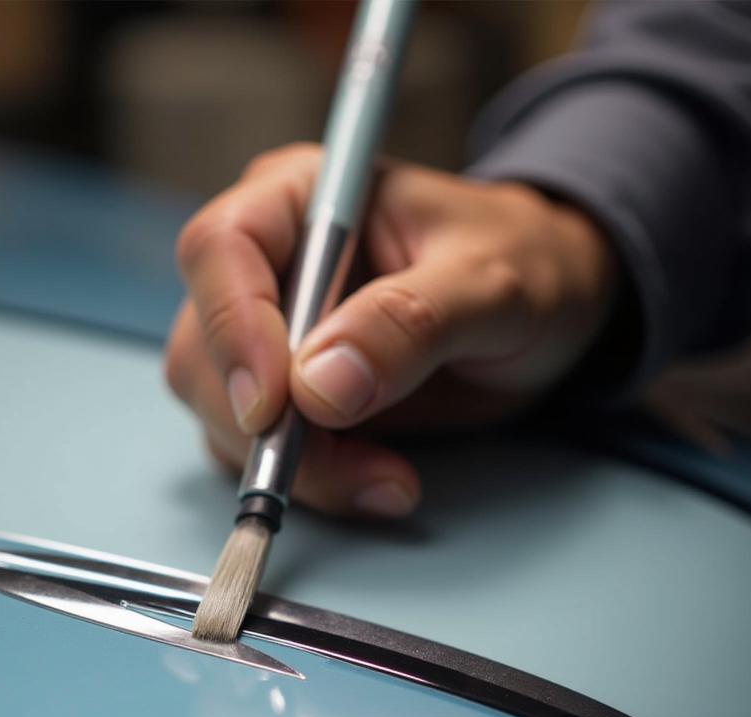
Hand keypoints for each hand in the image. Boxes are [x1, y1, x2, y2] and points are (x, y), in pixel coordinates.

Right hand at [166, 144, 617, 517]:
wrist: (546, 309)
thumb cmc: (525, 265)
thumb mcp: (491, 282)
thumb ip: (410, 322)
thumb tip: (319, 386)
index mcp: (301, 199)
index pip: (221, 250)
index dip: (234, 331)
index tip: (276, 407)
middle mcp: (269, 265)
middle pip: (204, 347)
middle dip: (265, 426)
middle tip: (351, 466)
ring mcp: (271, 337)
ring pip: (224, 414)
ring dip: (294, 466)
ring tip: (386, 481)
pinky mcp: (289, 398)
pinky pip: (262, 453)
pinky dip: (313, 482)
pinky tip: (379, 483)